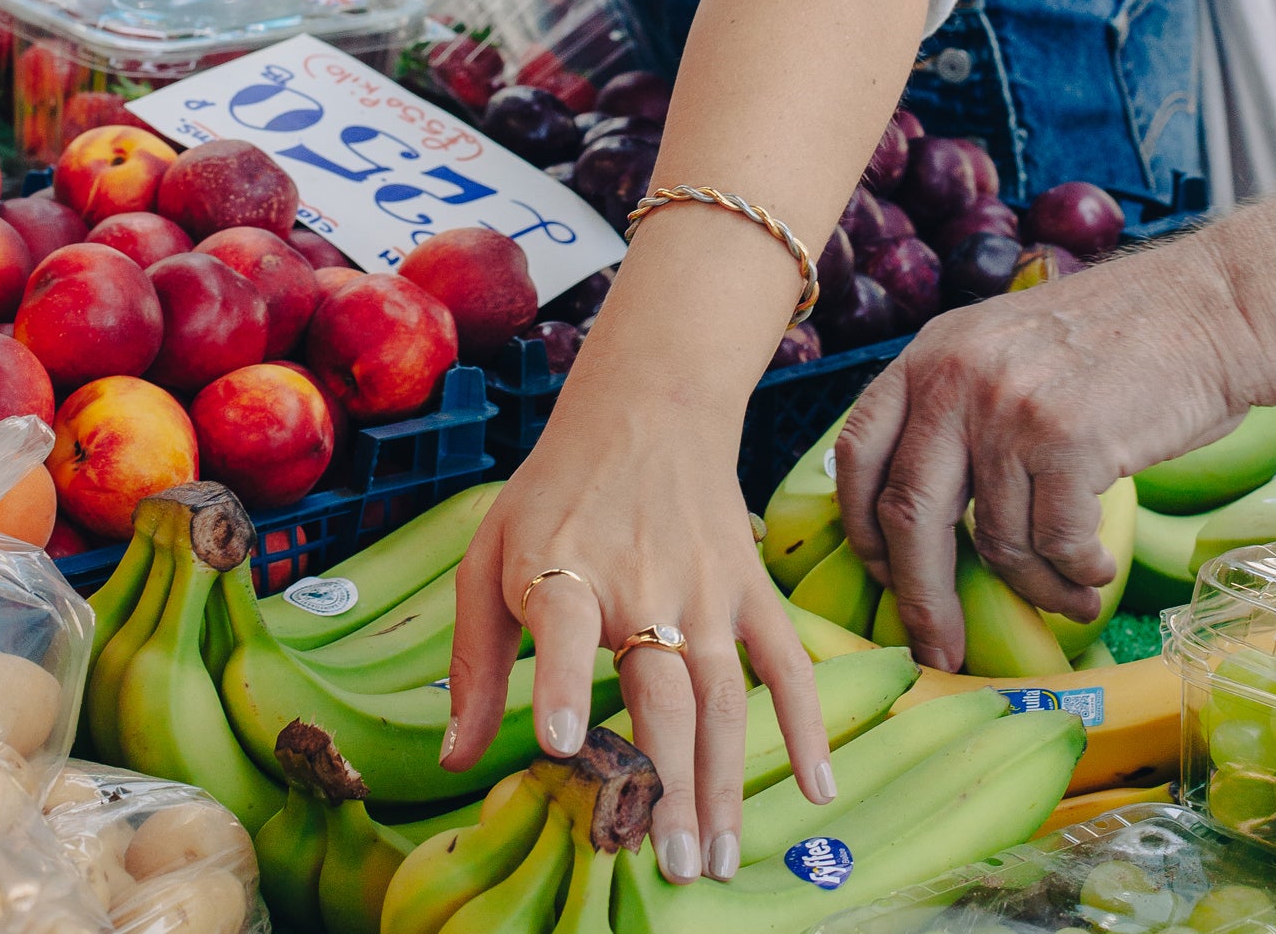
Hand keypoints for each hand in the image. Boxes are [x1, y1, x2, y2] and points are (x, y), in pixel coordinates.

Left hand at [443, 381, 832, 885]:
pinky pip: (787, 660)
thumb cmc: (557, 492)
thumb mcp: (492, 553)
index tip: (564, 743)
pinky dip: (808, 722)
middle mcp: (640, 582)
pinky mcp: (748, 588)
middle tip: (672, 867)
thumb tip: (455, 759)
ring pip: (724, 696)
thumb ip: (474, 661)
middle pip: (661, 690)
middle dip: (668, 783)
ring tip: (721, 859)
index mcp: (565, 568)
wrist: (647, 408)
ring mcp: (704, 589)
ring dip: (726, 781)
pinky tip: (819, 787)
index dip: (563, 682)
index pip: (564, 625)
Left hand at [835, 233, 1256, 671]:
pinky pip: (1056, 544)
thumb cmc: (1109, 340)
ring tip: (1071, 595)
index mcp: (927, 355)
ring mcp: (1008, 410)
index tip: (882, 574)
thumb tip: (913, 515)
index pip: (858, 451)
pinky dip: (1078, 573)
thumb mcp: (998, 347)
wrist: (1202, 307)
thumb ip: (951, 408)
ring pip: (996, 542)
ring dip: (1037, 589)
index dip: (860, 526)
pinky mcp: (1068, 442)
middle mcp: (954, 379)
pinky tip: (1098, 568)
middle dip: (919, 597)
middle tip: (936, 648)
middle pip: (908, 513)